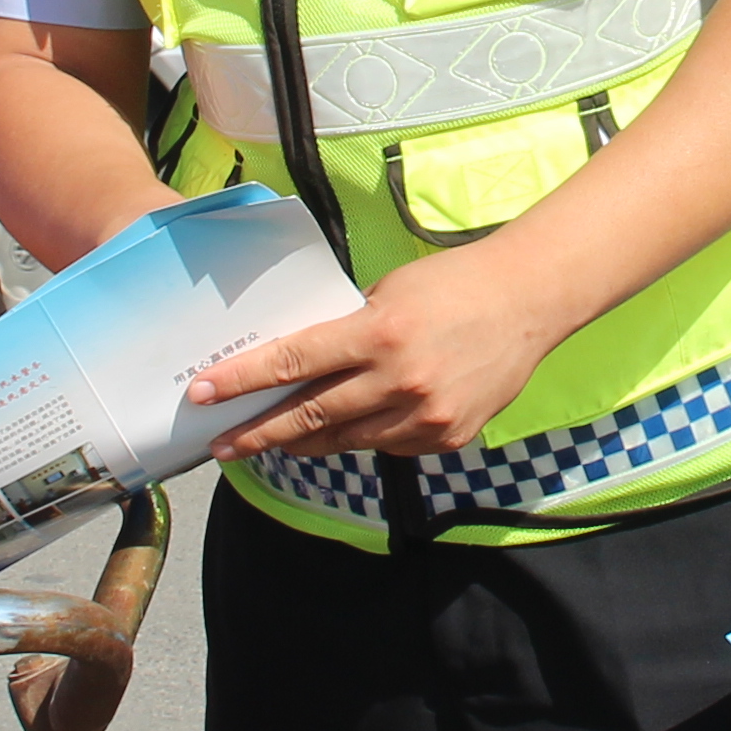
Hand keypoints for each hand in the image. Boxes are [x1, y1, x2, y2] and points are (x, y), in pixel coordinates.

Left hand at [192, 252, 580, 460]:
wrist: (527, 302)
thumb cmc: (451, 285)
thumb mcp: (387, 293)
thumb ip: (345, 332)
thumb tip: (300, 364)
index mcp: (377, 333)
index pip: (292, 362)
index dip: (241, 381)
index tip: (202, 394)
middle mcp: (398, 379)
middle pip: (308, 415)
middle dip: (257, 431)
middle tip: (221, 444)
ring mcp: (424, 414)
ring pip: (345, 440)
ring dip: (304, 440)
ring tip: (273, 439)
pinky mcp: (445, 436)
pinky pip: (387, 445)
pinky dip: (362, 436)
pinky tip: (346, 430)